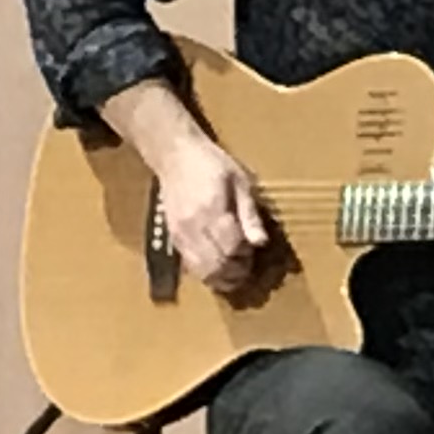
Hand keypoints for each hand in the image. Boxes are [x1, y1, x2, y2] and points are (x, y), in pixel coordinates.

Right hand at [150, 134, 280, 298]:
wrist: (174, 156)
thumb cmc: (212, 164)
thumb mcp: (240, 182)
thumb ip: (249, 214)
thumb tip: (260, 243)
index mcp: (212, 210)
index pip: (232, 248)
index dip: (246, 256)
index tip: (254, 250)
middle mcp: (193, 227)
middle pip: (216, 265)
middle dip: (235, 272)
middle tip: (247, 266)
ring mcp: (180, 235)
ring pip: (202, 271)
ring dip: (221, 278)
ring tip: (235, 272)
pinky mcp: (173, 238)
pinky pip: (191, 266)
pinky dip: (207, 272)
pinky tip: (218, 266)